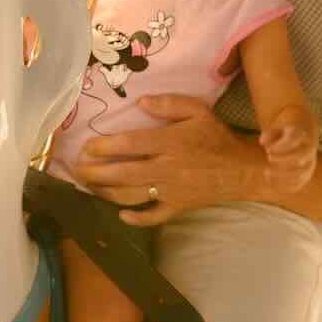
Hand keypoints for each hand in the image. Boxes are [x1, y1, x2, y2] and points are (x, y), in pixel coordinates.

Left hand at [73, 94, 267, 226]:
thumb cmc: (217, 137)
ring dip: (106, 193)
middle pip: (123, 173)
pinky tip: (121, 215)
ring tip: (89, 188)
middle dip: (95, 173)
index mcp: (169, 142)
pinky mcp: (178, 207)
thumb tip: (140, 103)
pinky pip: (154, 217)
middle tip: (77, 171)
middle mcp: (166, 168)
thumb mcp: (198, 110)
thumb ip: (169, 103)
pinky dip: (136, 218)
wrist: (244, 169)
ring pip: (132, 196)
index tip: (86, 147)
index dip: (104, 146)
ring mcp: (171, 191)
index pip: (129, 144)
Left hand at [259, 106, 316, 193]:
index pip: (295, 141)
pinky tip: (269, 181)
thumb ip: (269, 134)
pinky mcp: (306, 174)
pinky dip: (284, 186)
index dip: (281, 147)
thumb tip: (262, 142)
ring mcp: (309, 163)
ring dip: (282, 175)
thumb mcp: (277, 128)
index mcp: (302, 135)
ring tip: (266, 172)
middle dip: (283, 159)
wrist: (304, 137)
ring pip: (301, 173)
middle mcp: (309, 150)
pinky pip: (298, 184)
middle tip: (268, 158)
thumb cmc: (286, 133)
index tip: (268, 150)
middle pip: (300, 157)